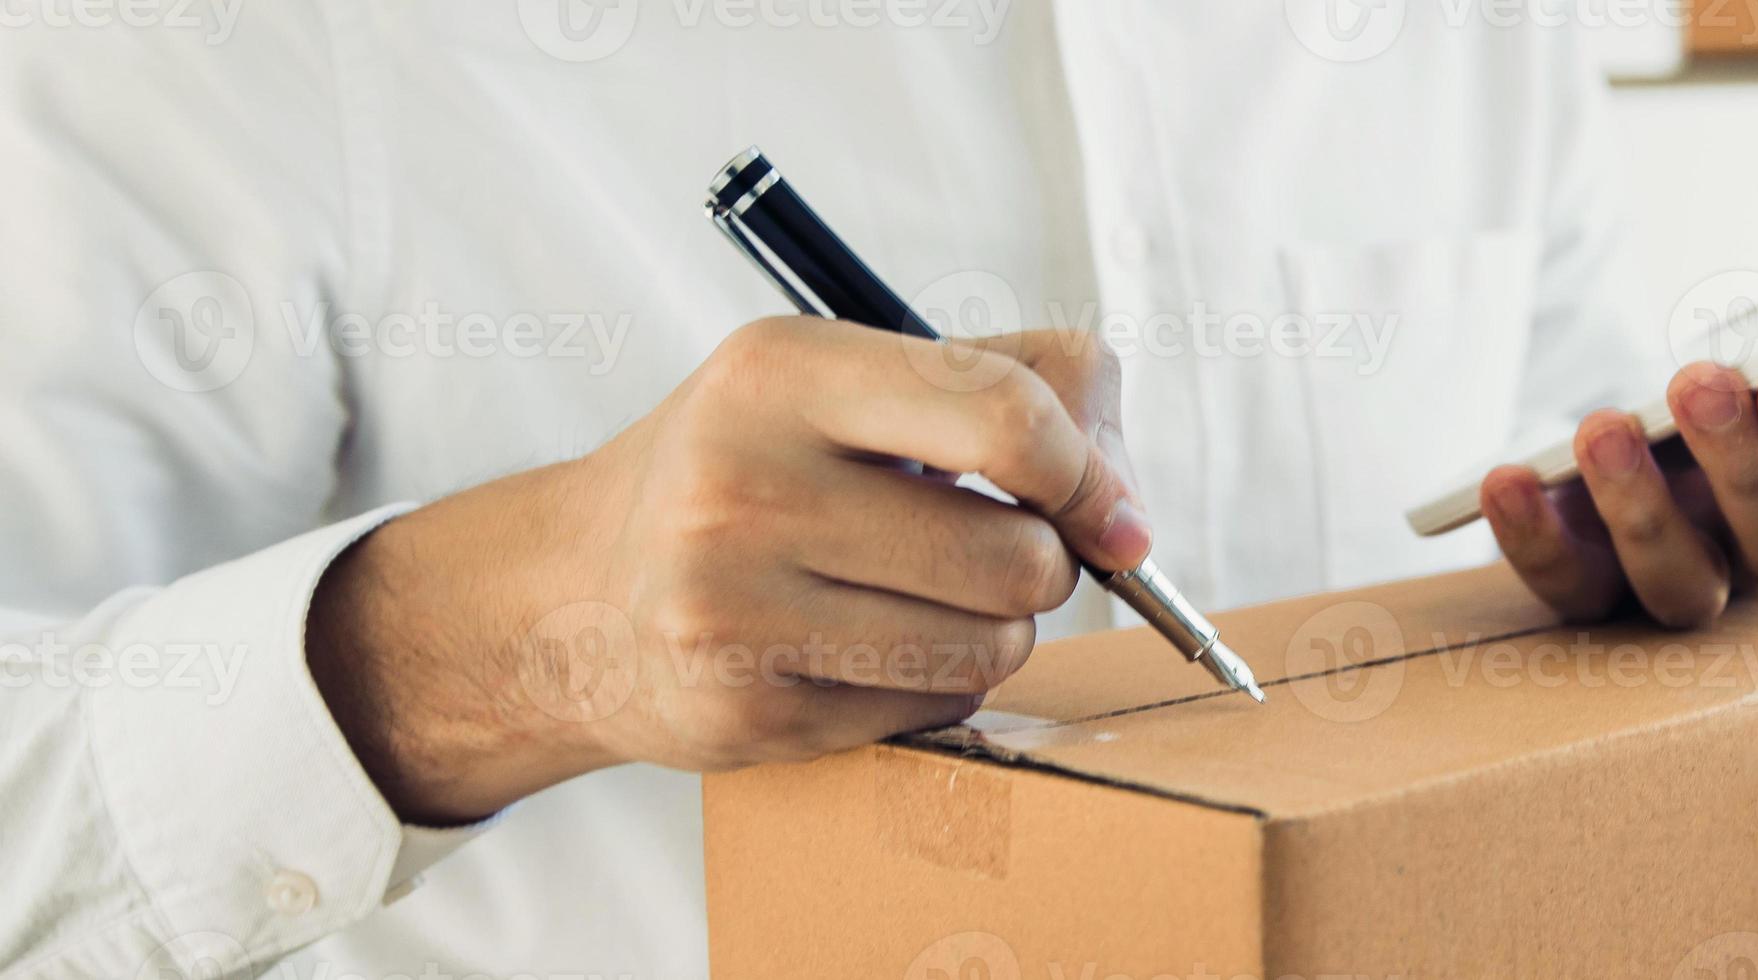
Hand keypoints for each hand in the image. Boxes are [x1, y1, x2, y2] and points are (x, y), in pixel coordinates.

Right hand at [307, 319, 1139, 824]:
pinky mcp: (745, 715)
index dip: (1088, 473)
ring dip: (993, 630)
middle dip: (1040, 562)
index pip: (1004, 418)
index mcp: (781, 370)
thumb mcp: (864, 378)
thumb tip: (1129, 520)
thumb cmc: (762, 467)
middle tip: (979, 547)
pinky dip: (932, 685)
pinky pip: (936, 712)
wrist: (578, 593)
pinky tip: (858, 647)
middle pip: (1020, 556)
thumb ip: (1031, 391)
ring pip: (992, 647)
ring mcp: (731, 611)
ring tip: (916, 595)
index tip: (1103, 508)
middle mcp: (741, 487)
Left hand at [1481, 179, 1757, 627]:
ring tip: (1600, 428)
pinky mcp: (1594, 594)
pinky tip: (1507, 479)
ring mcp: (1684, 584)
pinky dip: (1535, 542)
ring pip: (1680, 586)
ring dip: (1641, 512)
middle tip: (1697, 380)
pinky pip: (1568, 591)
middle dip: (1740, 463)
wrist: (1670, 461)